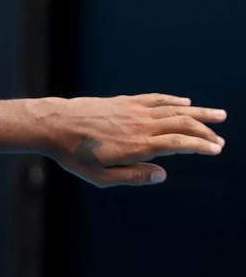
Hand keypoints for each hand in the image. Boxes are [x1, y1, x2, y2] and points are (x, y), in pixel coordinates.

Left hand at [38, 93, 225, 186]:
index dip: (201, 146)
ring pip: (175, 109)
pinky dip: (174, 101)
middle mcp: (142, 125)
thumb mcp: (101, 177)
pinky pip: (156, 99)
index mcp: (139, 146)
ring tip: (219, 115)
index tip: (216, 149)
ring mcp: (134, 110)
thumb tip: (162, 174)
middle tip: (220, 140)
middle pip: (183, 125)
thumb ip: (133, 176)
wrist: (55, 125)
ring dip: (199, 113)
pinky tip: (185, 103)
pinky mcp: (125, 101)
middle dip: (205, 132)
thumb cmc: (75, 155)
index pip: (180, 145)